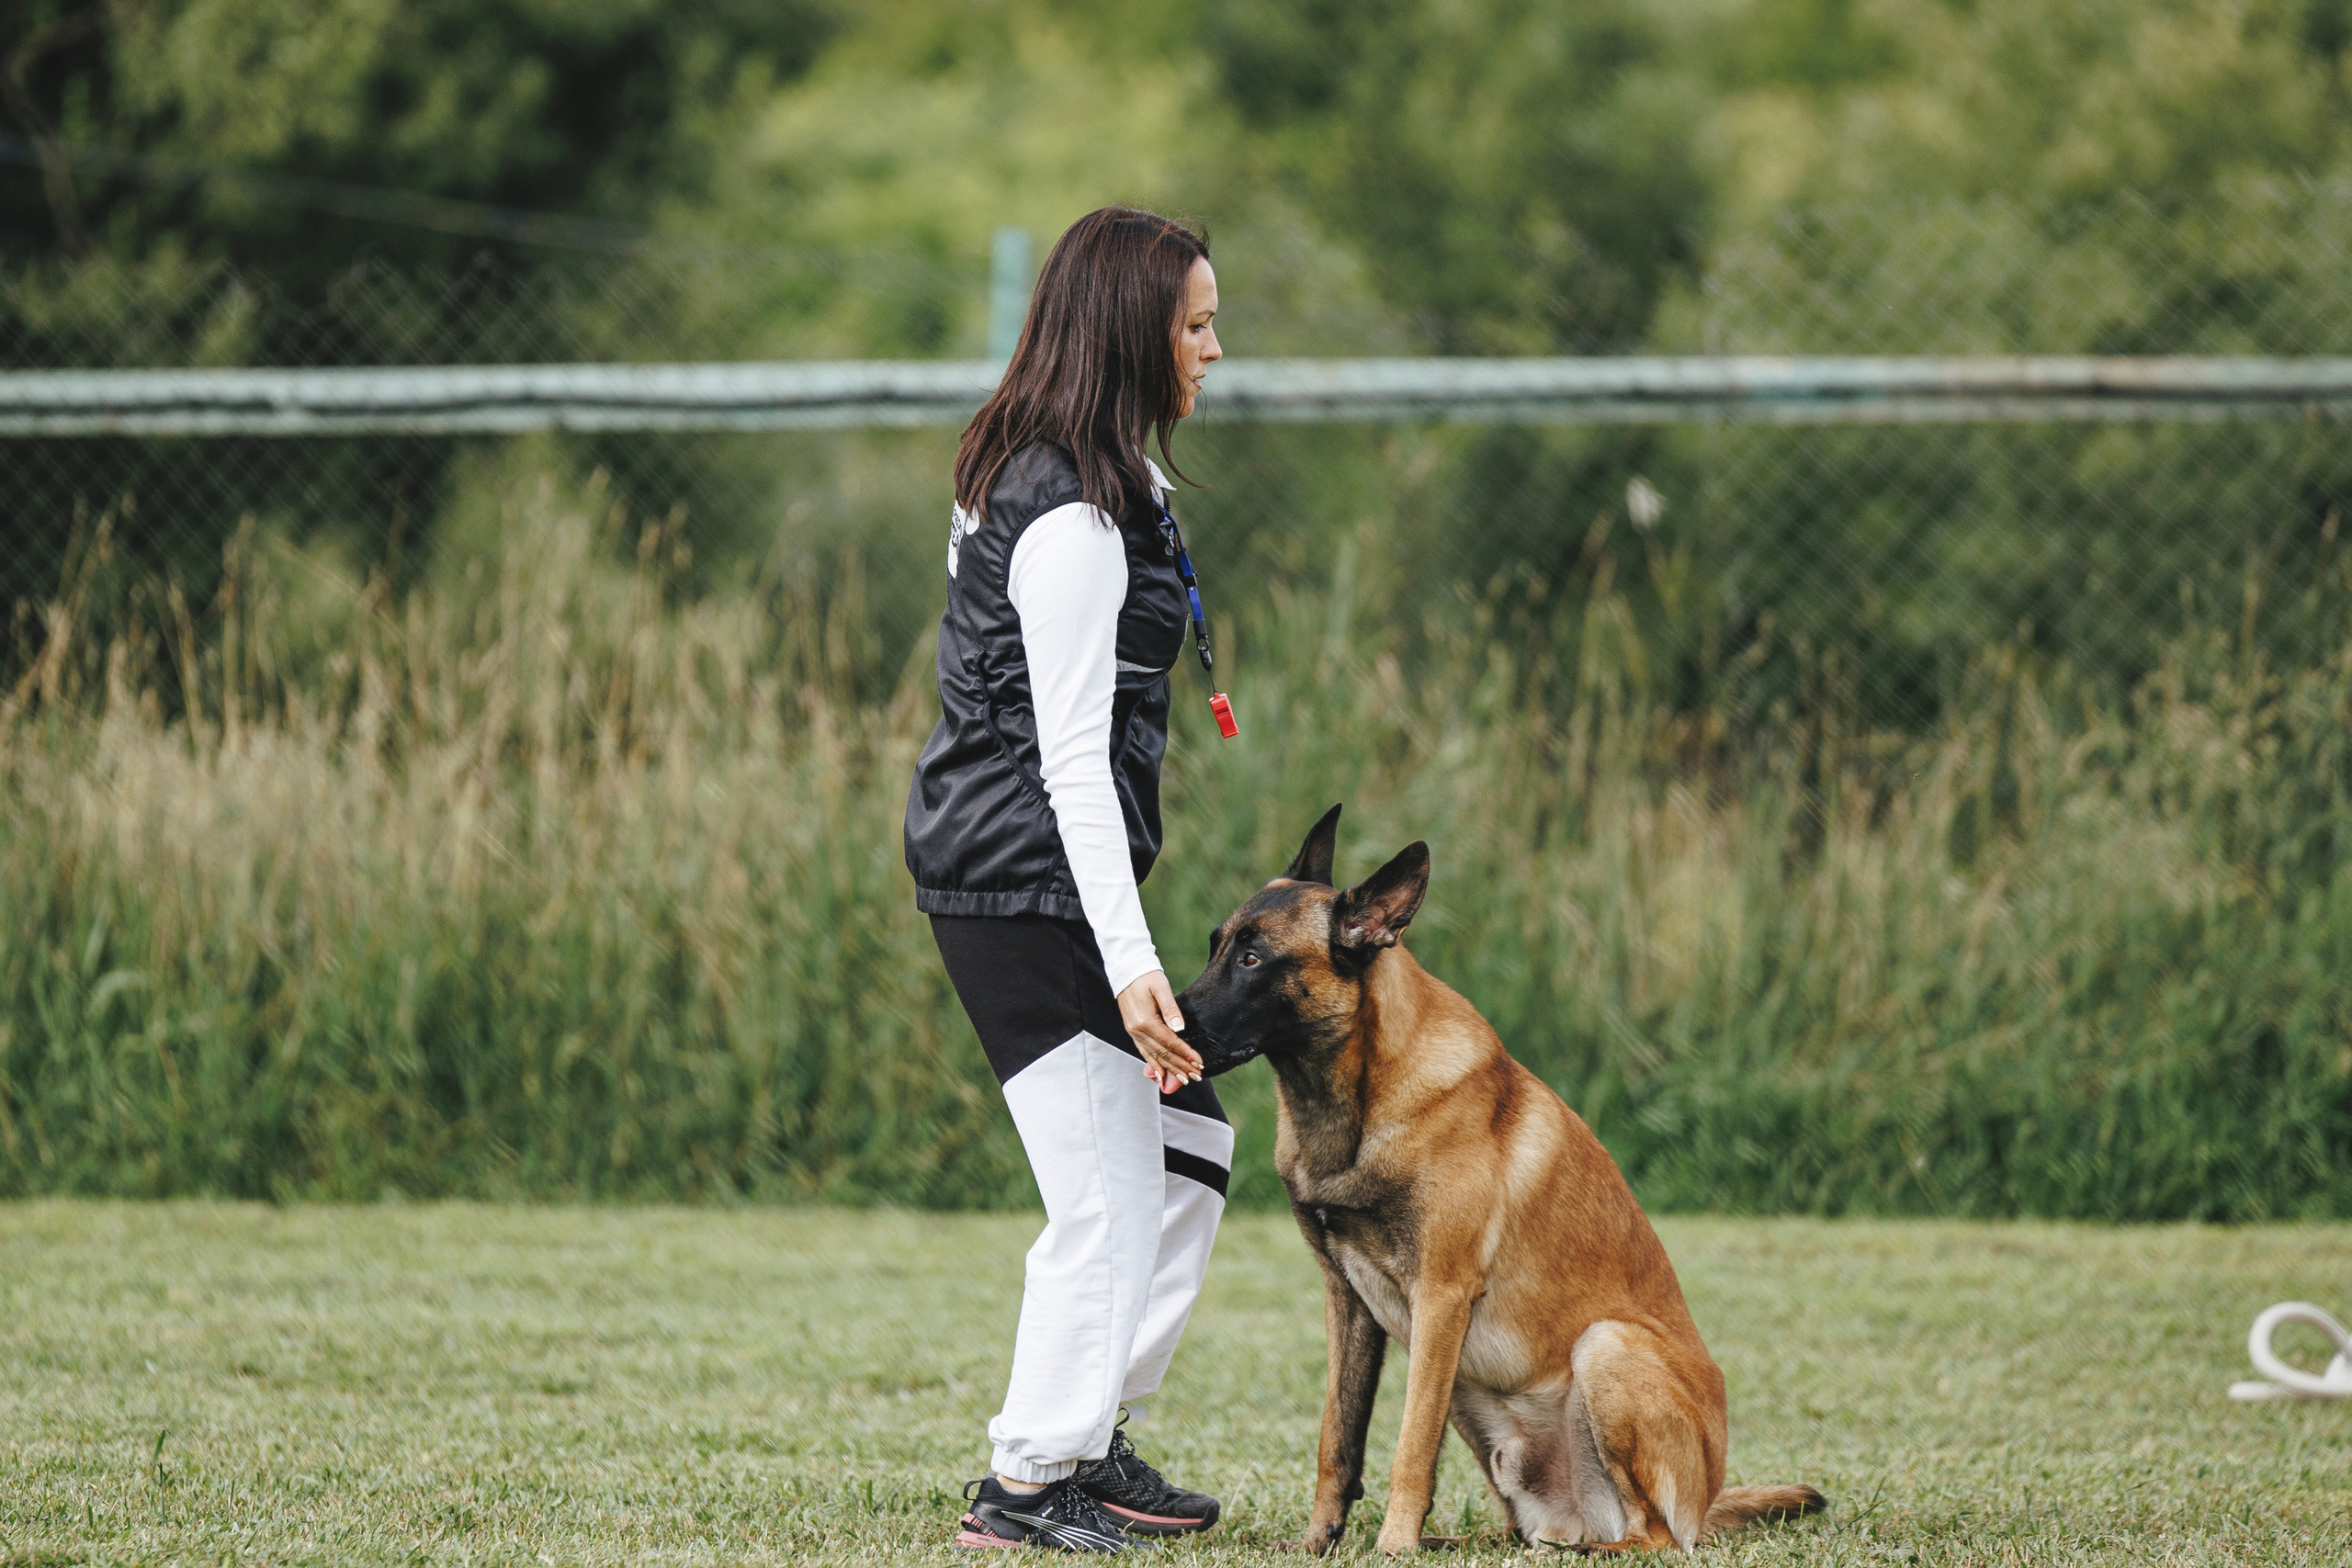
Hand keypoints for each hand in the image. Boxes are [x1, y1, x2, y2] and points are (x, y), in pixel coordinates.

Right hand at [1118, 969, 1202, 1092]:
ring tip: (1183, 1080)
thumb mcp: (1161, 987)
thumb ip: (1170, 1009)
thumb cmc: (1146, 976)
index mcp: (1145, 1021)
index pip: (1170, 1043)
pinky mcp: (1132, 1031)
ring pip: (1153, 1056)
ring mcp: (1133, 1032)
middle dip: (1181, 1066)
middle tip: (1196, 1076)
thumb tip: (1180, 1029)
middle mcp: (1137, 1030)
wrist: (1126, 970)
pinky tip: (1160, 1075)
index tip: (1199, 1063)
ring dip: (1169, 1069)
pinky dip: (1153, 1064)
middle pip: (1162, 1053)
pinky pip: (1144, 1052)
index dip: (1185, 1054)